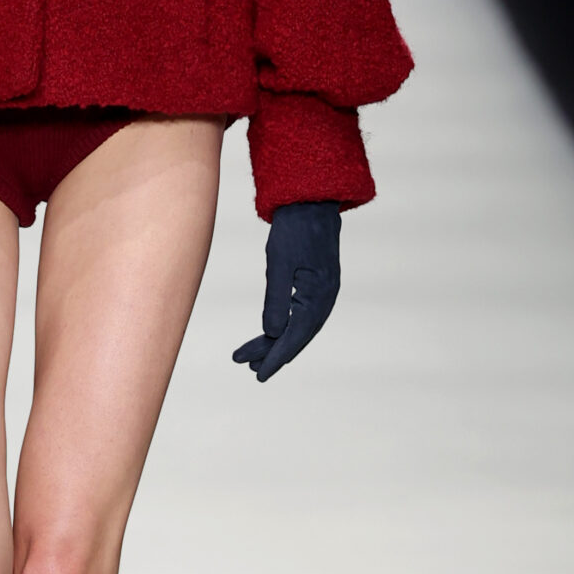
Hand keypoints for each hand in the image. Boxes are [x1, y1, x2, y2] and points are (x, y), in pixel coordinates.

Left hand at [233, 201, 341, 382]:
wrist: (310, 199)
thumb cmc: (294, 227)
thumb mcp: (278, 262)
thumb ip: (275, 299)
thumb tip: (273, 334)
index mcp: (320, 295)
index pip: (295, 336)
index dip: (276, 357)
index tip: (258, 374)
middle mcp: (326, 297)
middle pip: (297, 336)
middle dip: (272, 352)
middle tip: (247, 367)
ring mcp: (323, 291)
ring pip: (299, 326)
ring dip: (277, 342)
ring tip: (253, 356)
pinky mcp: (317, 284)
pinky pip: (301, 314)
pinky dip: (285, 326)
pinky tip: (271, 333)